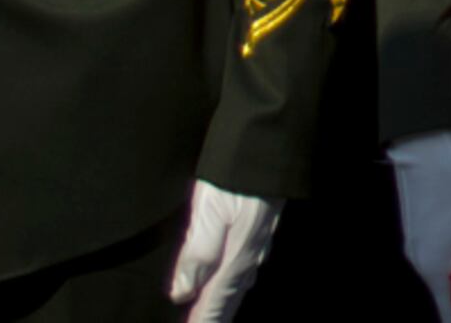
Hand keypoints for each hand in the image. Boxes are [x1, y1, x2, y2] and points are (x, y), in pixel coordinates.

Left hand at [165, 183, 278, 321]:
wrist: (269, 144)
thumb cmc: (235, 177)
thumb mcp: (209, 212)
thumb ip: (198, 253)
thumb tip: (182, 292)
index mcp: (234, 259)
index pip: (213, 303)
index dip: (200, 321)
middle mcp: (248, 258)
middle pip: (227, 300)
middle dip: (212, 316)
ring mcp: (257, 245)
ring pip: (237, 286)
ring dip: (222, 304)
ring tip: (210, 314)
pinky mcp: (259, 231)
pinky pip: (244, 271)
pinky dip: (231, 285)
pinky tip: (229, 281)